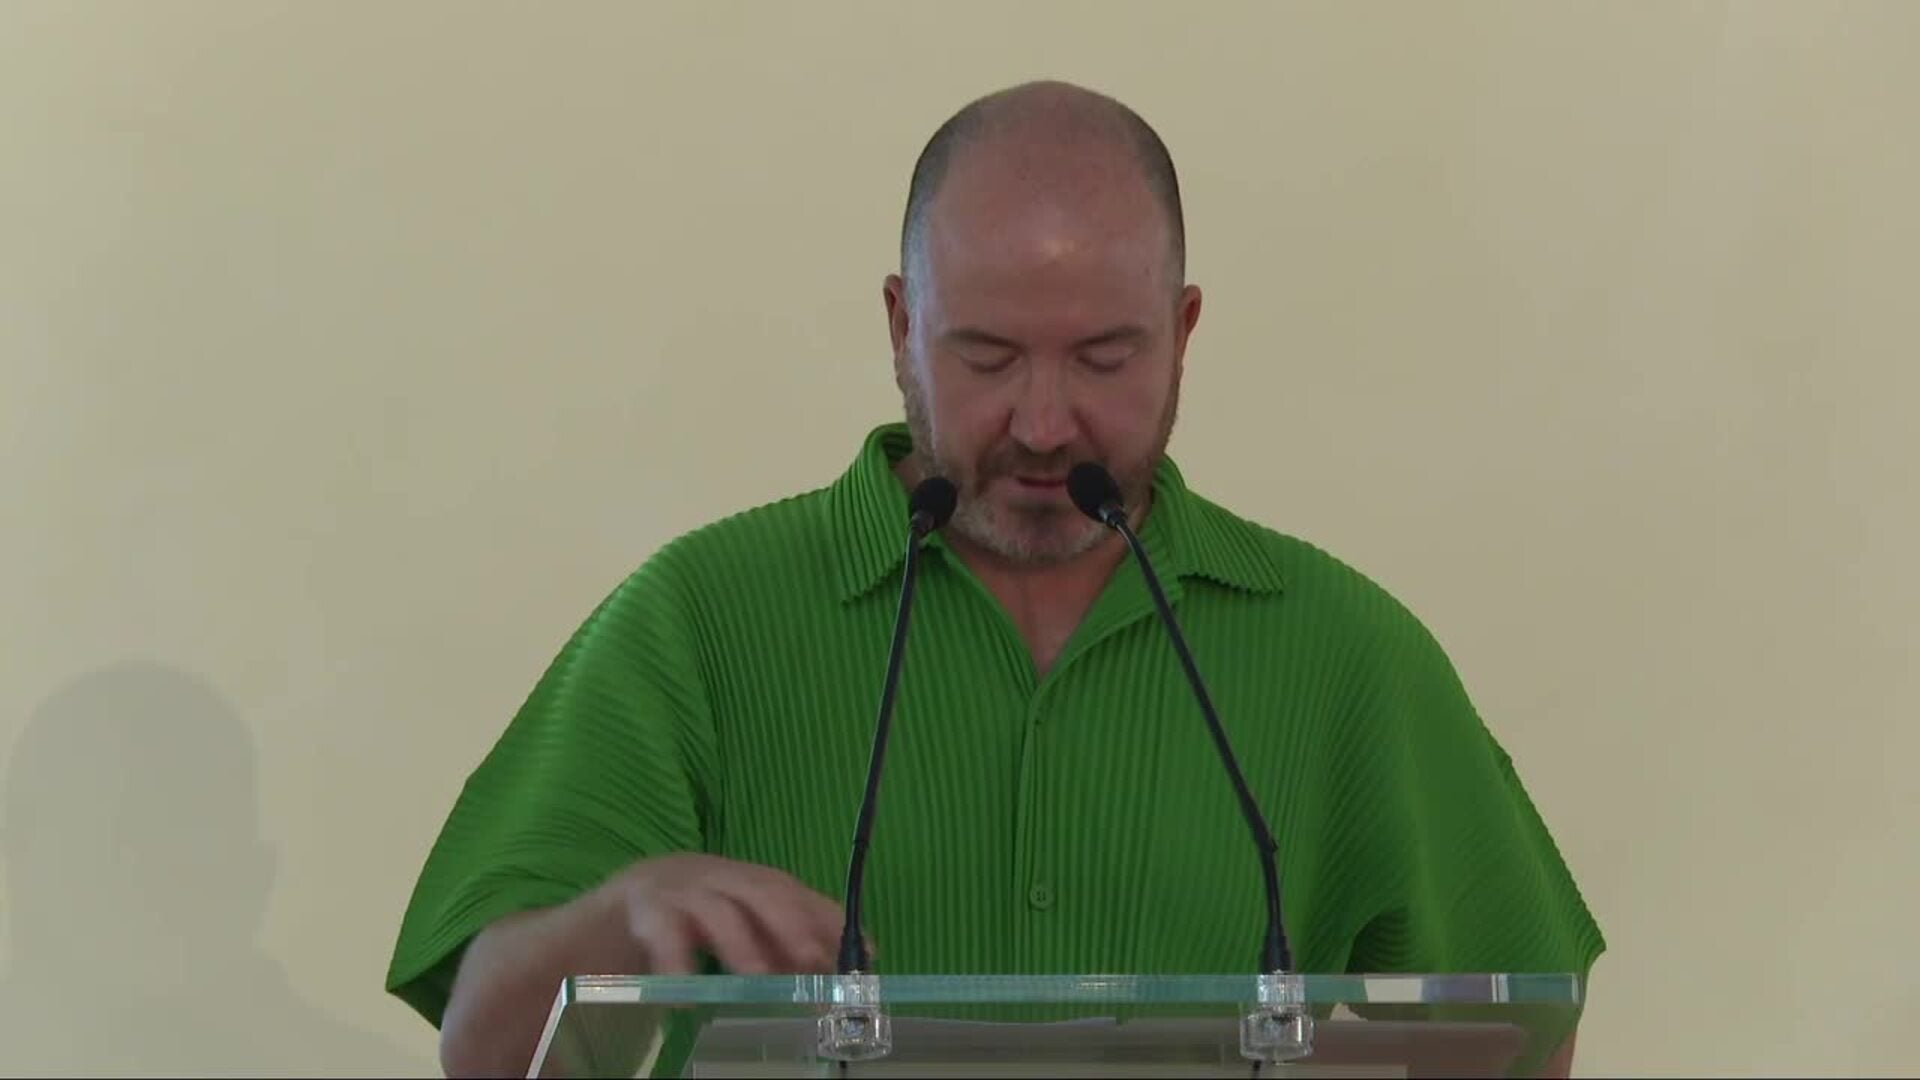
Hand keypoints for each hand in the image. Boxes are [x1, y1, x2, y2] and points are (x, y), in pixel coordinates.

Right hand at [606, 853, 850, 976]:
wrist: (631, 896)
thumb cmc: (706, 915)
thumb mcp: (751, 927)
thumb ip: (792, 945)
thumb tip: (856, 966)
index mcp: (756, 882)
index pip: (801, 895)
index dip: (831, 921)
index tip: (862, 953)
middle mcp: (726, 878)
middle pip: (764, 892)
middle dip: (792, 924)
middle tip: (813, 960)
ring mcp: (686, 890)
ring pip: (716, 910)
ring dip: (739, 943)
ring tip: (757, 977)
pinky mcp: (647, 909)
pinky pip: (662, 933)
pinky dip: (674, 960)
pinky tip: (684, 992)